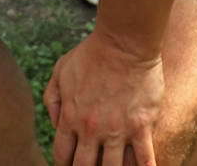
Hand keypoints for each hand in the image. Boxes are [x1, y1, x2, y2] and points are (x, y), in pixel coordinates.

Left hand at [43, 30, 165, 165]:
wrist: (124, 43)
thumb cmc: (92, 54)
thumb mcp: (60, 70)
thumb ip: (52, 99)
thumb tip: (55, 124)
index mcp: (71, 117)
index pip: (62, 155)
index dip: (64, 165)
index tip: (69, 165)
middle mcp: (92, 129)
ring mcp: (118, 130)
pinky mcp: (141, 127)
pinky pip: (144, 159)